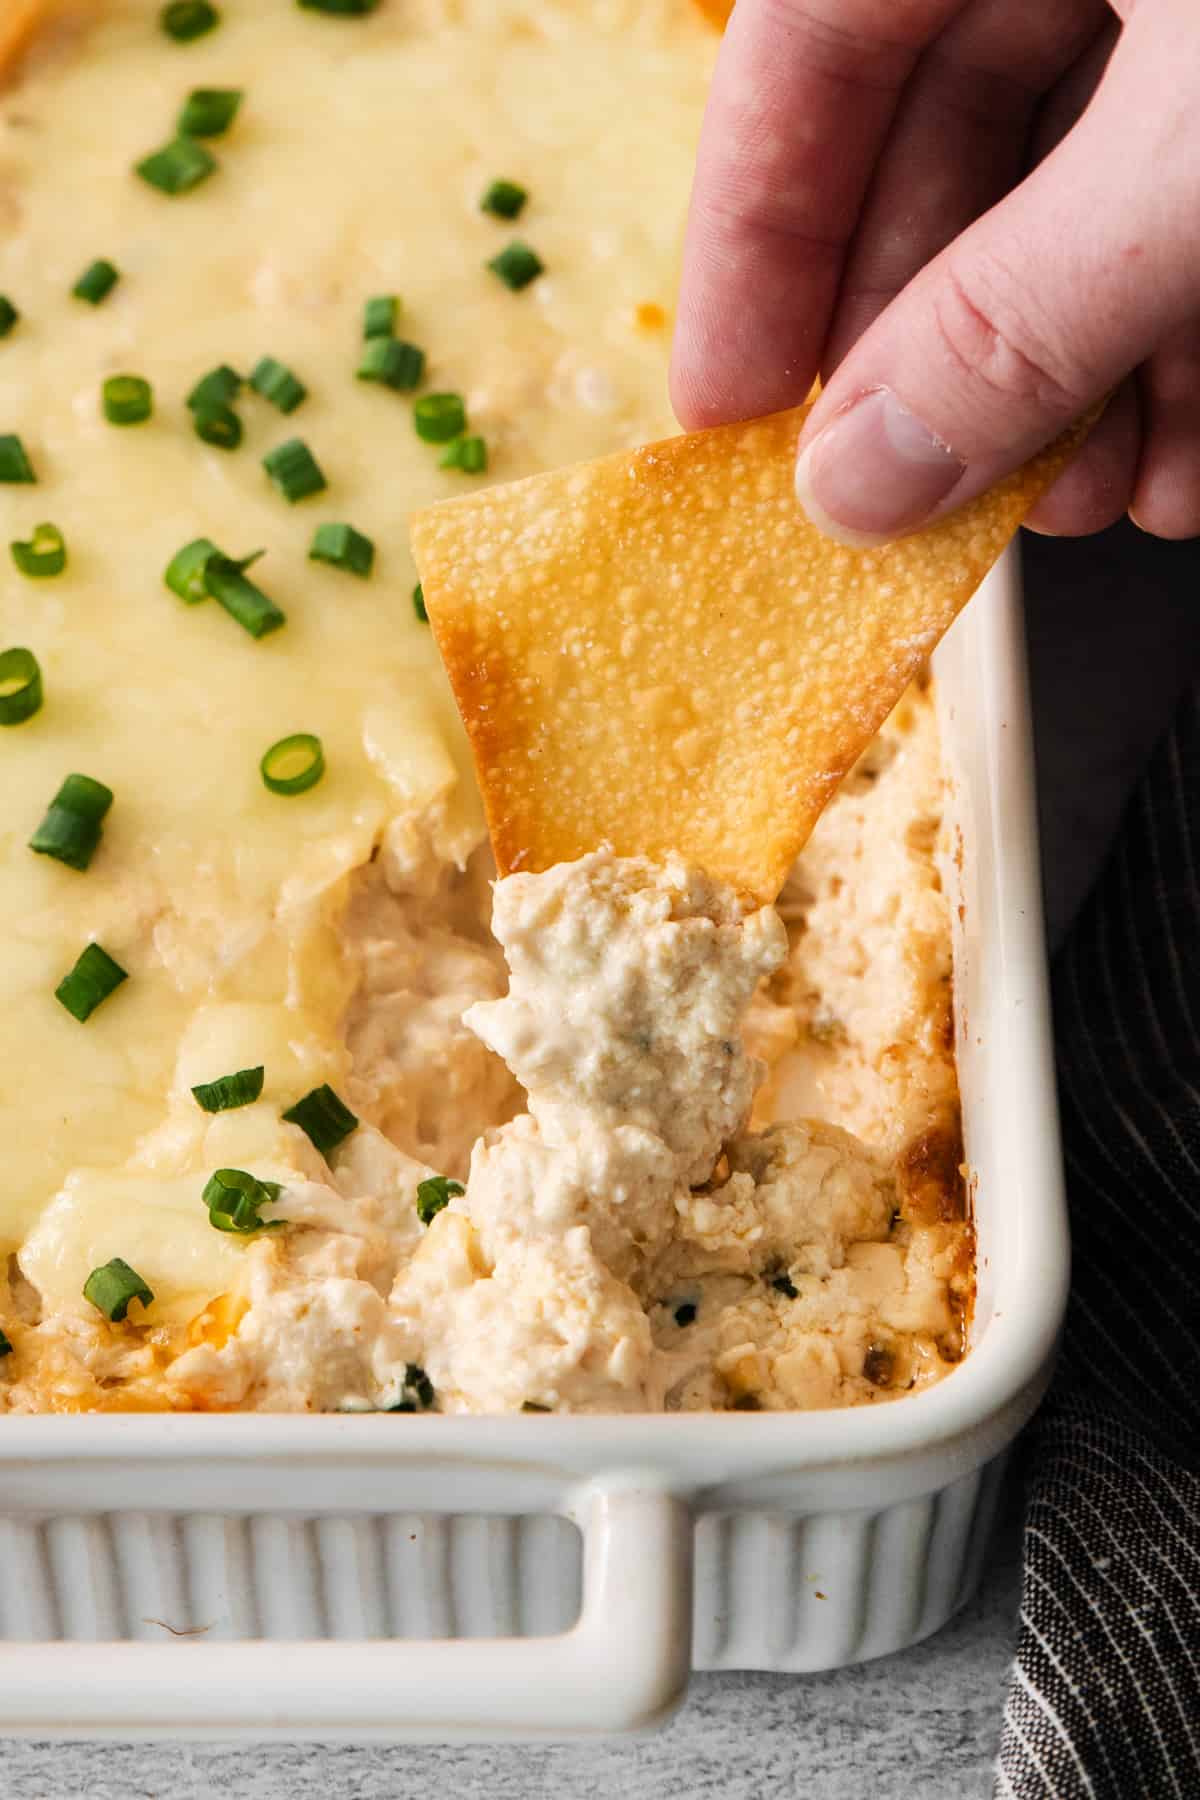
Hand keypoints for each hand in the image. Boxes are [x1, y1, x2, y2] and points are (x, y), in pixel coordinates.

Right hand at [671, 0, 1199, 542]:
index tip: (730, 416)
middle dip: (946, 351)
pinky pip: (1185, 181)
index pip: (801, 49)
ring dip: (1074, 369)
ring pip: (1074, 180)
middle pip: (935, 136)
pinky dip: (1177, 325)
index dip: (749, 246)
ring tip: (1082, 496)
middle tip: (928, 494)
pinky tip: (1176, 446)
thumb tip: (860, 475)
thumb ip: (1015, 319)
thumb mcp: (1187, 164)